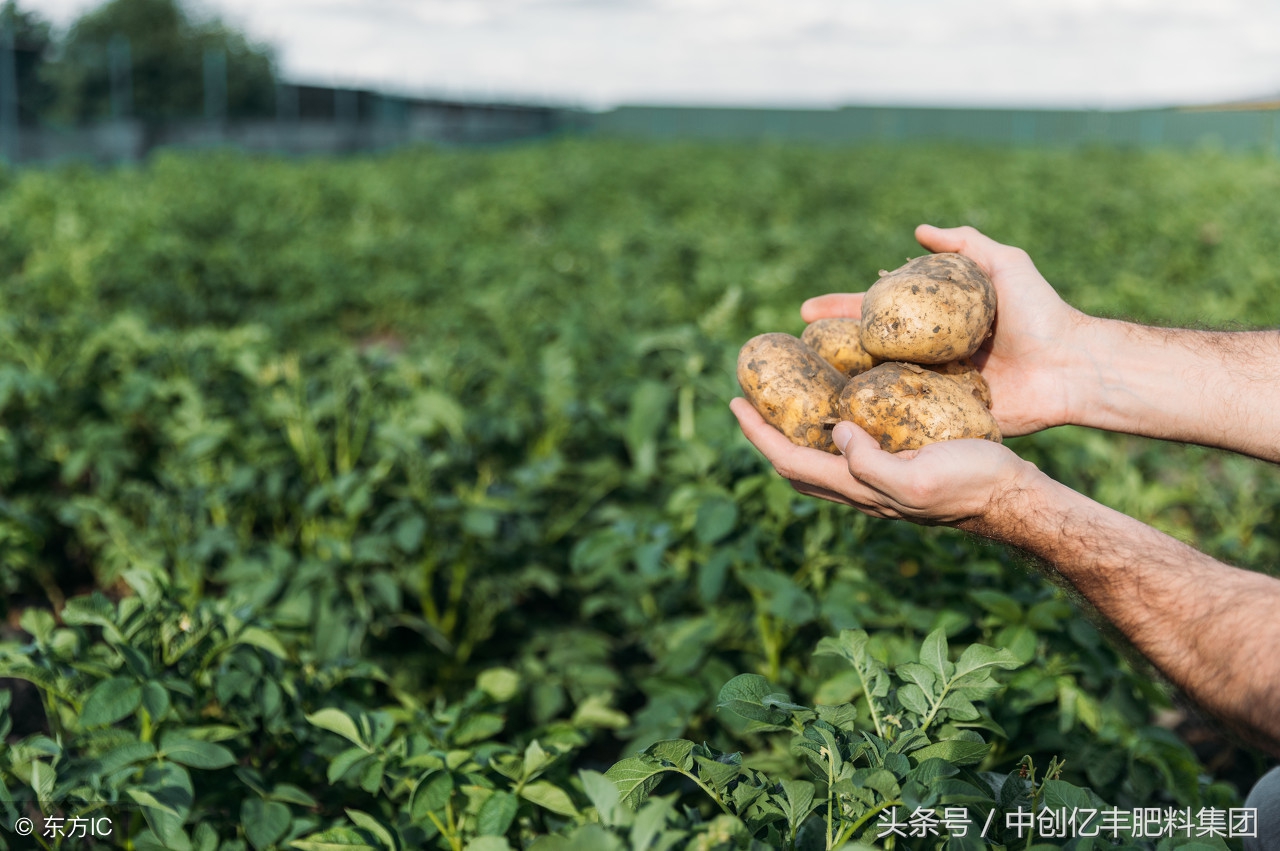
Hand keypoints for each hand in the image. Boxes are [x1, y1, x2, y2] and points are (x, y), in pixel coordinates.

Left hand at [730, 398, 1040, 531]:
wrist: (1013, 496)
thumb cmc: (972, 483)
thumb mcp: (918, 478)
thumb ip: (871, 464)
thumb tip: (836, 433)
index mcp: (859, 489)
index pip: (790, 461)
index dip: (758, 434)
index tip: (735, 402)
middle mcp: (860, 489)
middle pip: (793, 465)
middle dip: (764, 434)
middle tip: (747, 400)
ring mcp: (877, 482)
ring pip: (816, 462)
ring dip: (790, 434)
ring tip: (780, 404)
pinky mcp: (897, 469)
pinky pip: (845, 452)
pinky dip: (825, 431)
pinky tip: (837, 408)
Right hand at [802, 225, 1086, 436]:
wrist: (1071, 366)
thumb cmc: (1041, 313)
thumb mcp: (1004, 266)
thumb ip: (965, 245)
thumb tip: (917, 230)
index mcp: (935, 323)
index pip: (877, 313)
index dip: (842, 311)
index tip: (806, 311)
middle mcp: (927, 356)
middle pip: (866, 351)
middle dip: (827, 350)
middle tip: (792, 351)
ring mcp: (933, 390)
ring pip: (877, 387)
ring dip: (840, 386)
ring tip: (800, 388)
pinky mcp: (946, 420)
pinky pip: (904, 419)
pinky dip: (874, 421)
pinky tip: (837, 423)